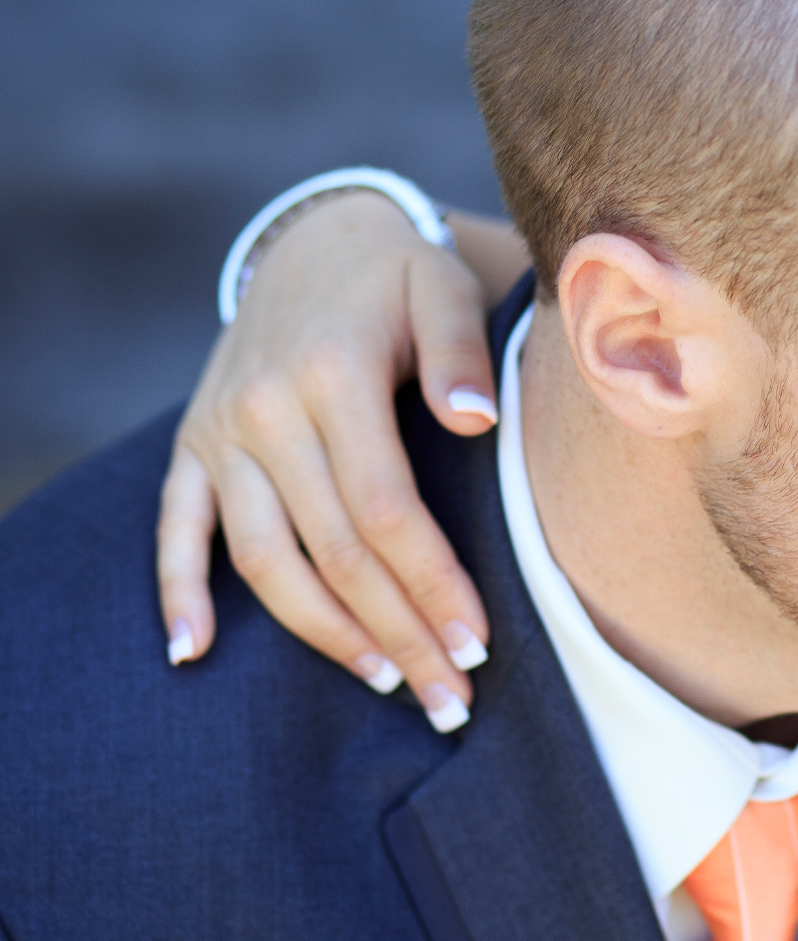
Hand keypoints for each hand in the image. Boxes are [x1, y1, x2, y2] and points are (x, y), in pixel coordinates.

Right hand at [157, 191, 498, 725]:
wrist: (316, 241)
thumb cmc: (401, 277)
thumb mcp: (442, 289)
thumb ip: (462, 352)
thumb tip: (477, 421)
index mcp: (332, 375)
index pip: (386, 509)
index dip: (432, 584)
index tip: (478, 643)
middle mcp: (264, 411)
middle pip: (334, 550)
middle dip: (398, 632)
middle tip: (452, 699)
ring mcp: (220, 434)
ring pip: (264, 559)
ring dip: (323, 634)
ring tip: (387, 683)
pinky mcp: (191, 448)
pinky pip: (176, 530)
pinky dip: (179, 592)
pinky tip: (195, 653)